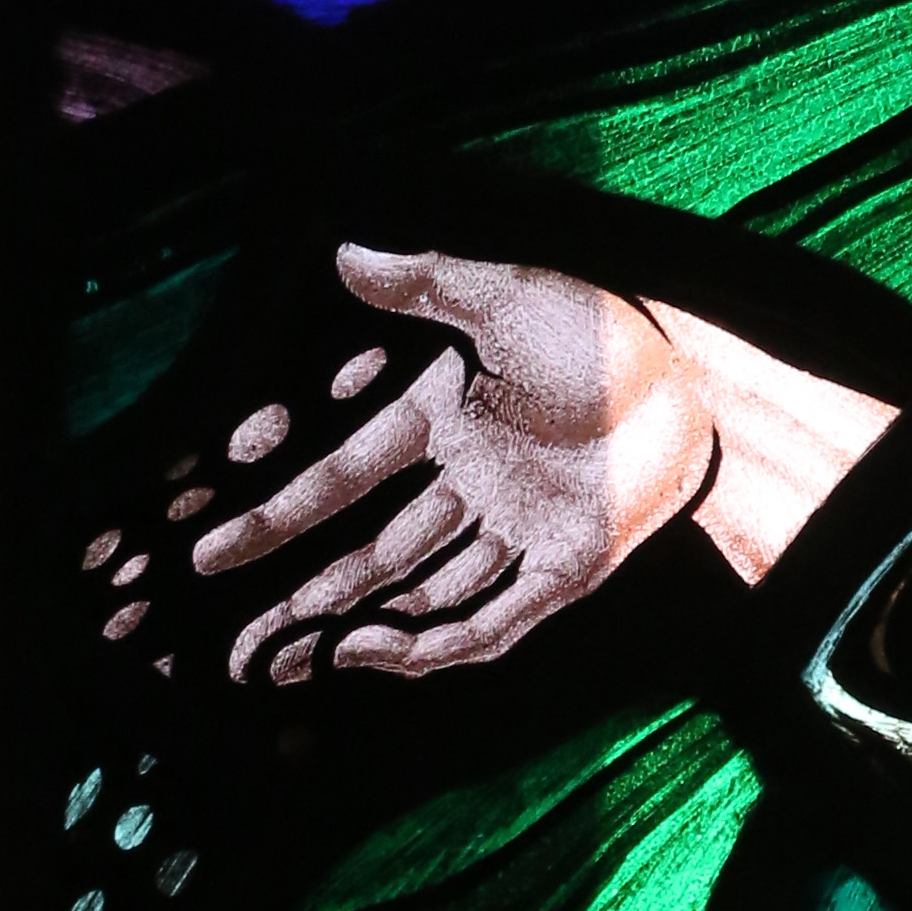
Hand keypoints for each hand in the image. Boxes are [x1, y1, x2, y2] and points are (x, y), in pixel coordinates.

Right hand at [192, 247, 715, 686]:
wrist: (701, 377)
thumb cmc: (603, 330)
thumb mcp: (507, 296)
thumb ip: (427, 281)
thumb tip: (346, 251)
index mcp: (447, 421)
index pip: (345, 478)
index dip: (278, 516)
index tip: (210, 554)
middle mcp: (474, 484)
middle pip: (374, 553)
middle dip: (308, 597)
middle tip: (246, 647)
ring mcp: (517, 531)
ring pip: (422, 593)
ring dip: (363, 626)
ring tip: (304, 657)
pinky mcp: (566, 570)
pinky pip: (494, 620)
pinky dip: (442, 643)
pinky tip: (389, 659)